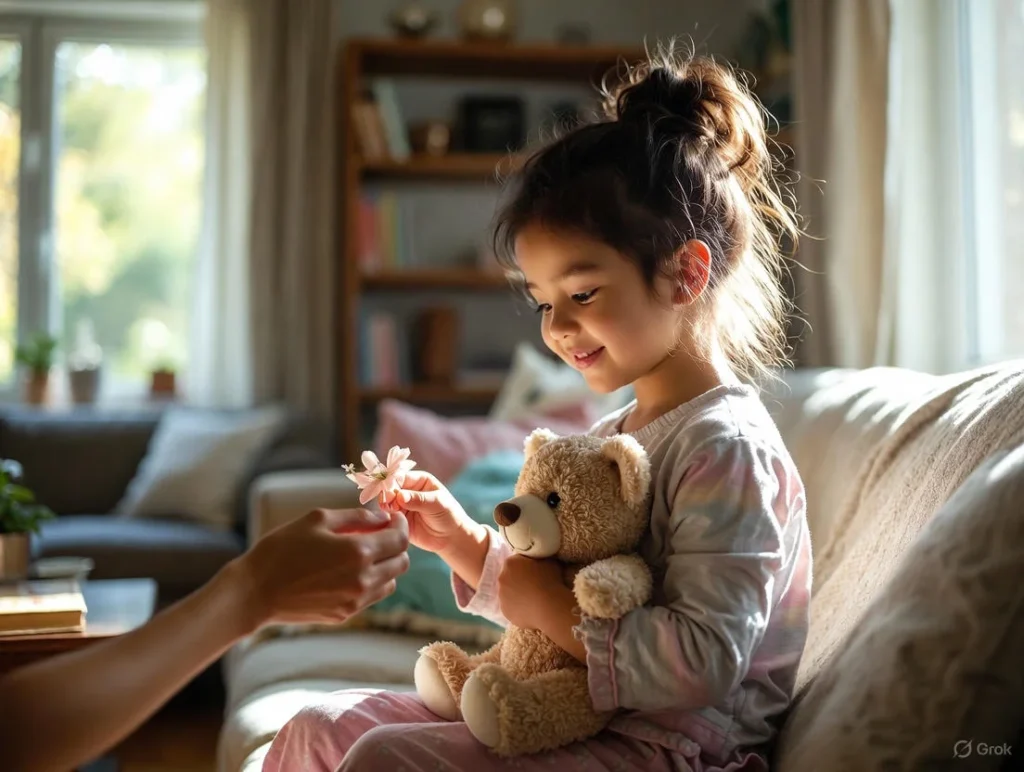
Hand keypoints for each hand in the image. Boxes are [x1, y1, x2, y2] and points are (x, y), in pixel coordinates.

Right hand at [235, 507, 409, 629]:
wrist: (255, 592)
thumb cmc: (282, 549)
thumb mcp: (317, 520)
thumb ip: (356, 517)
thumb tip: (383, 517)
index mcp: (357, 552)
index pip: (400, 539)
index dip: (400, 525)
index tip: (392, 519)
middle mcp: (362, 579)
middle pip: (402, 562)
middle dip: (395, 545)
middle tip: (379, 534)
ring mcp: (355, 600)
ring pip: (391, 582)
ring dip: (385, 565)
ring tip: (363, 553)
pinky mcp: (345, 614)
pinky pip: (373, 596)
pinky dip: (372, 582)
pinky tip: (350, 571)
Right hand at [381, 470, 477, 553]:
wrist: (451, 538)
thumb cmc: (449, 515)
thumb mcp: (436, 504)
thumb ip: (418, 499)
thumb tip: (400, 496)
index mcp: (418, 480)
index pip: (400, 476)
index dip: (392, 482)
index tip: (388, 492)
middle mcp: (407, 490)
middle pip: (390, 488)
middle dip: (387, 495)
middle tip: (387, 503)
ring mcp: (401, 505)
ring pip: (387, 502)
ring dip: (385, 506)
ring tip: (389, 511)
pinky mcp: (398, 519)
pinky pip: (387, 516)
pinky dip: (385, 517)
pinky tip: (389, 520)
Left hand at [496, 554, 565, 628]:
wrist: (549, 608)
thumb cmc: (550, 581)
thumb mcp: (549, 562)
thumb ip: (540, 559)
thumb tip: (540, 561)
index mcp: (510, 563)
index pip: (517, 561)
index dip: (527, 565)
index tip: (536, 571)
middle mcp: (502, 578)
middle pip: (510, 576)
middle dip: (519, 579)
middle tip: (534, 585)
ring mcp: (501, 596)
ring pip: (509, 593)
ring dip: (517, 594)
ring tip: (533, 599)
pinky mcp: (505, 611)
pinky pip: (511, 607)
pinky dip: (518, 607)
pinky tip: (530, 609)